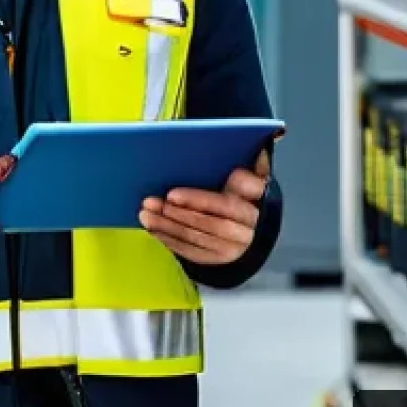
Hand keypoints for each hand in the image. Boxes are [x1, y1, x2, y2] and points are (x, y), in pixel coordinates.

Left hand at [138, 150, 270, 265]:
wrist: (252, 224)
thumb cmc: (243, 191)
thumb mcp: (250, 177)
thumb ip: (248, 167)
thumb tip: (259, 147)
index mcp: (258, 201)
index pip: (229, 202)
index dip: (199, 200)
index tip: (171, 194)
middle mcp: (249, 228)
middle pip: (211, 223)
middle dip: (177, 213)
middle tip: (151, 202)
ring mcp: (235, 247)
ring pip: (198, 238)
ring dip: (168, 227)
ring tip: (146, 214)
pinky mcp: (220, 259)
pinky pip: (193, 252)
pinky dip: (171, 240)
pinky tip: (154, 229)